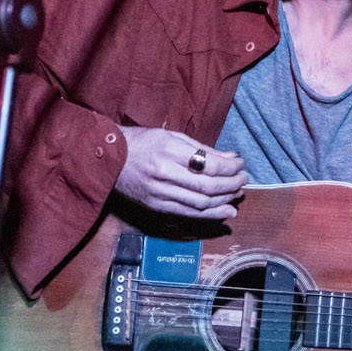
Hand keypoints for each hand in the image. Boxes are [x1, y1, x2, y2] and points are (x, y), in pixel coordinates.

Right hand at [114, 126, 247, 218]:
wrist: (107, 159)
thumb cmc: (141, 142)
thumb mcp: (170, 136)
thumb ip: (202, 148)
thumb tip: (232, 157)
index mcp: (168, 150)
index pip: (208, 164)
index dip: (230, 168)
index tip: (241, 164)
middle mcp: (164, 173)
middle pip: (207, 186)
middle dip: (232, 184)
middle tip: (244, 180)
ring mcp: (159, 193)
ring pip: (200, 203)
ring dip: (225, 200)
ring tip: (238, 194)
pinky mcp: (156, 206)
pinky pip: (188, 213)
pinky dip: (210, 214)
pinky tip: (225, 211)